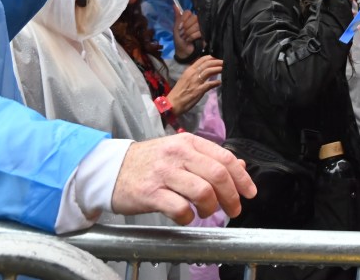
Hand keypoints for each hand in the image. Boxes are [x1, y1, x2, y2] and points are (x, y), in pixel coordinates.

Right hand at [111, 133, 255, 223]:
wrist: (110, 169)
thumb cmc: (150, 162)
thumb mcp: (181, 152)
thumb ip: (210, 159)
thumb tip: (240, 166)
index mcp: (189, 142)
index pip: (225, 158)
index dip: (242, 178)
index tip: (249, 192)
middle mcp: (178, 154)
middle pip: (217, 175)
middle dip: (231, 196)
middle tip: (233, 209)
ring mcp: (163, 173)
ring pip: (202, 191)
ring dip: (210, 207)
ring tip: (205, 212)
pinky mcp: (149, 193)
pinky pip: (179, 208)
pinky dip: (188, 217)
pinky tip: (186, 216)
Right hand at [166, 55, 222, 115]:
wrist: (172, 104)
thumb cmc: (179, 92)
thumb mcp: (185, 79)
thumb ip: (194, 74)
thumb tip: (205, 70)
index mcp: (189, 70)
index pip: (201, 60)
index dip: (211, 58)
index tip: (217, 59)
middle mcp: (192, 74)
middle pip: (207, 64)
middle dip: (217, 61)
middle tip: (224, 62)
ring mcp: (195, 82)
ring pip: (209, 71)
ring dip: (218, 69)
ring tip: (224, 69)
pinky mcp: (198, 90)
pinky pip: (209, 84)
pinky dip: (215, 82)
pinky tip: (219, 82)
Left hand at [173, 8, 201, 59]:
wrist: (183, 50)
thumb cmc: (179, 40)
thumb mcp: (176, 28)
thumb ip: (177, 17)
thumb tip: (174, 5)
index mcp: (189, 19)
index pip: (189, 12)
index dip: (184, 19)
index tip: (180, 25)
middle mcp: (196, 21)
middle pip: (194, 18)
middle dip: (186, 27)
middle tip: (183, 33)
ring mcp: (201, 27)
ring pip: (197, 25)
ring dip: (188, 33)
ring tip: (186, 38)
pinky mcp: (205, 34)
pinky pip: (199, 32)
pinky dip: (192, 37)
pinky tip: (190, 40)